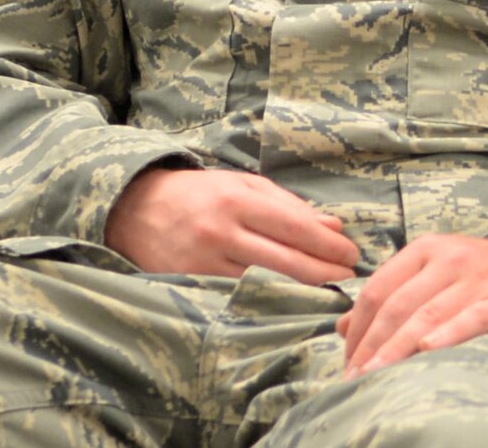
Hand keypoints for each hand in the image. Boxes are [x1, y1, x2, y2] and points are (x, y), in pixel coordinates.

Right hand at [105, 167, 359, 283]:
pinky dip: (267, 301)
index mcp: (239, 201)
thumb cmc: (202, 194)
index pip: (296, 228)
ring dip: (300, 292)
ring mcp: (202, 263)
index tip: (352, 254)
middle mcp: (221, 232)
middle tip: (349, 277)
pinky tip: (289, 302)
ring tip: (328, 292)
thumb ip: (291, 206)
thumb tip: (334, 227)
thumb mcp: (246, 185)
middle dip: (324, 272)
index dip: (329, 245)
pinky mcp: (189, 285)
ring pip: (263, 284)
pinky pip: (236, 298)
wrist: (135, 209)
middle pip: (285, 262)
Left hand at [338, 233, 487, 377]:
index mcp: (426, 250)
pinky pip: (472, 317)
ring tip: (374, 376)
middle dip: (370, 345)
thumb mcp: (433, 277)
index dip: (356, 328)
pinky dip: (448, 333)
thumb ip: (391, 296)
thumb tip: (341, 326)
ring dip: (395, 348)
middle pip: (397, 305)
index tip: (346, 361)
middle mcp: (449, 258)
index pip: (377, 290)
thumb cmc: (481, 279)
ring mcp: (478, 277)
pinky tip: (427, 349)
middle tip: (353, 378)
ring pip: (427, 314)